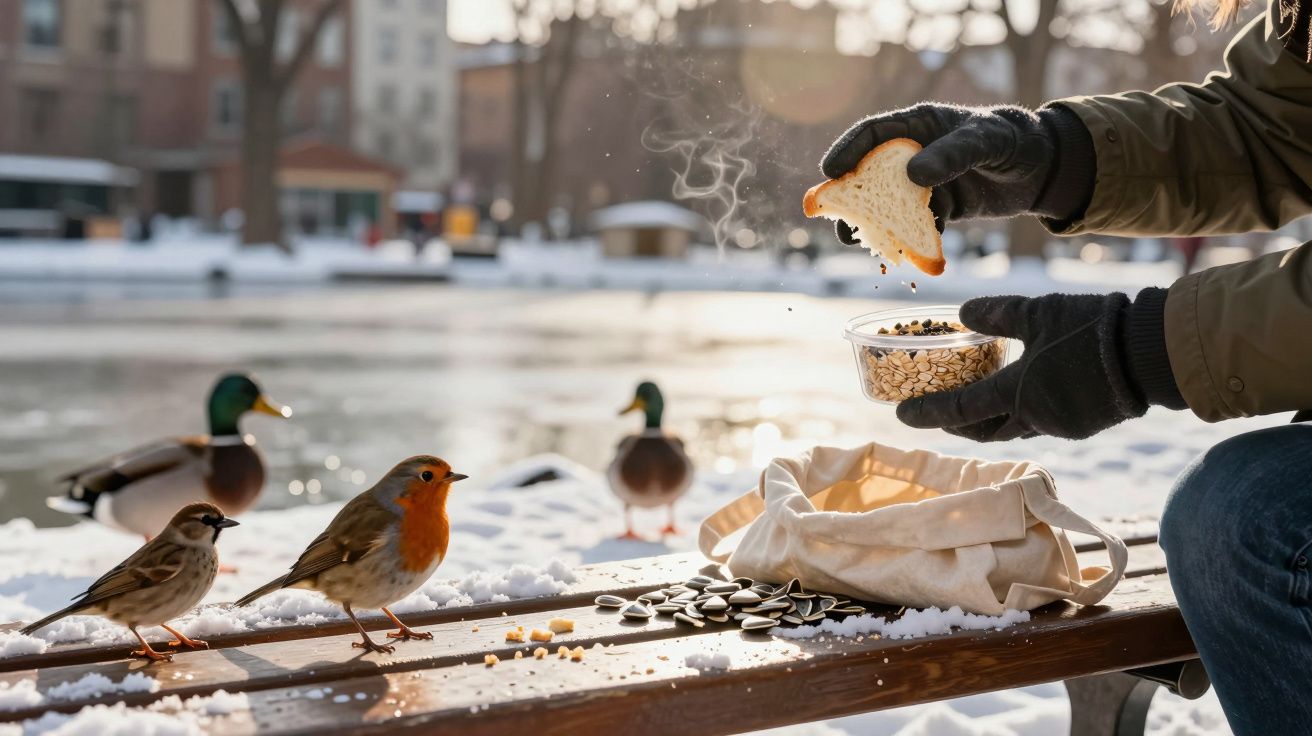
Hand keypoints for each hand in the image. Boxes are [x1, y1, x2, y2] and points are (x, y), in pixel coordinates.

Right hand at [822, 104, 1087, 243]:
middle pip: (871, 174)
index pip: (872, 135)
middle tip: (835, 218)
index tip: (829, 173)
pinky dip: (910, 240)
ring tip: (863, 243)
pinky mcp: (940, 208)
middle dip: (851, 197)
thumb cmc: (1012, 138)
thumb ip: (952, 154)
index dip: (847, 152)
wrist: (1043, 166)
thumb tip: (913, 176)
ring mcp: (925, 183)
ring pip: (890, 204)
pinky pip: (916, 226)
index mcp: (918, 126)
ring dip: (875, 224)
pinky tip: (909, 255)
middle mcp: (914, 154)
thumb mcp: (985, 141)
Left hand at [894, 293, 1148, 440]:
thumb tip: (962, 313)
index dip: (927, 412)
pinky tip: (1024, 395)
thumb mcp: (1036, 311)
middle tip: (938, 412)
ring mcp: (1061, 426)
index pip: (960, 409)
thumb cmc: (1091, 328)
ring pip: (1013, 429)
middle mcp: (1035, 418)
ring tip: (977, 404)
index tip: (900, 414)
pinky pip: (1042, 423)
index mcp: (1018, 392)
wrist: (1152, 352)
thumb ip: (996, 314)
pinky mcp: (1083, 425)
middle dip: (957, 425)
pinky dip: (1022, 414)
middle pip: (983, 431)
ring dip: (990, 421)